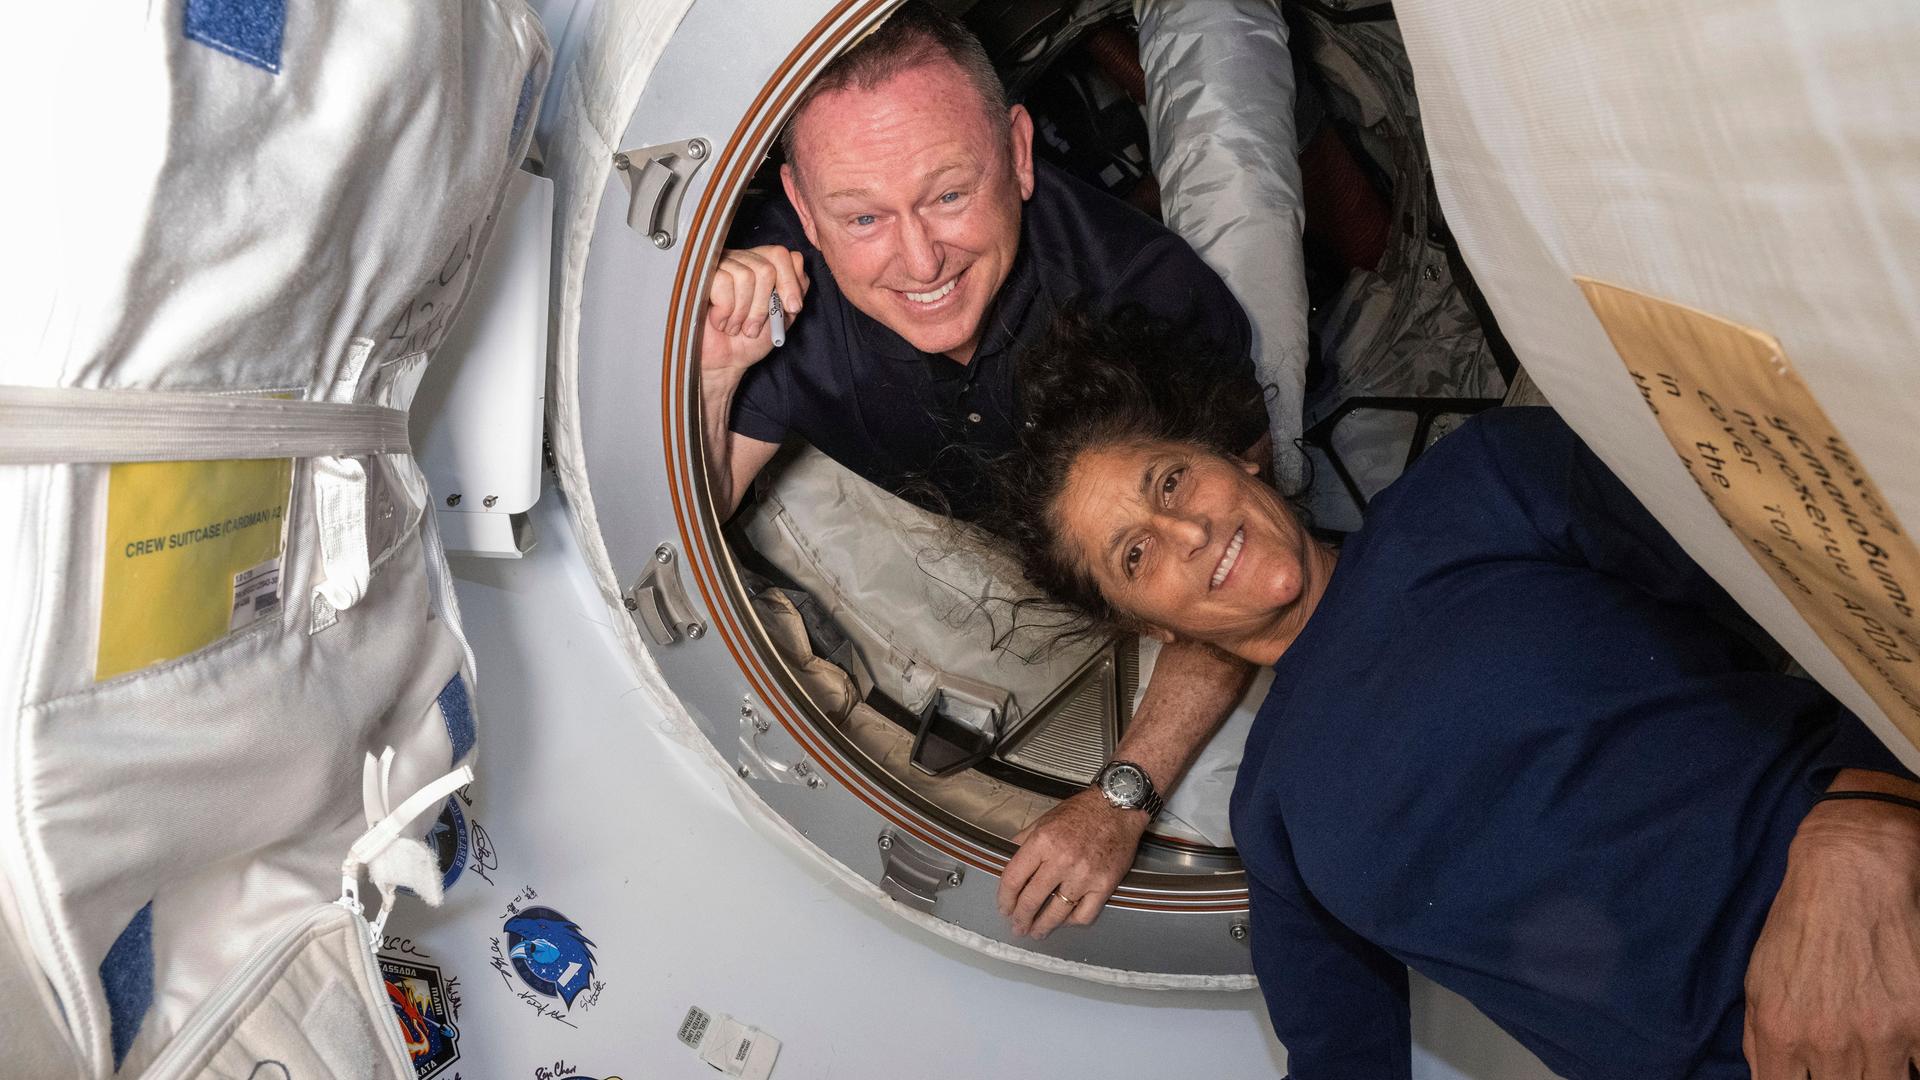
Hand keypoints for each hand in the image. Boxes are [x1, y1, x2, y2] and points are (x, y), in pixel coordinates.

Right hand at [702, 245, 808, 374]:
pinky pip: (723, 282)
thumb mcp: (783, 316)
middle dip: (763, 306)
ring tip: (736, 326)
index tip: (792, 308)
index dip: (790, 282)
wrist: (725, 361)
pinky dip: (725, 310)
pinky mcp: (701, 276)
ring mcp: (720, 266)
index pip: (781, 254)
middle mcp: (741, 261)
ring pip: (745, 276)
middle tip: (753, 327)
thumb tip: (798, 262)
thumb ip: (795, 290)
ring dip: (743, 312)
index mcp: (761, 266)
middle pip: (766, 268)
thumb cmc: (750, 339)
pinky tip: (720, 321)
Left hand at [996, 788, 1147, 939]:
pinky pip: (1084, 914)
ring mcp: (1084, 875)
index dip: (1004, 899)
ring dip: (1043, 926)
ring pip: (1056, 913)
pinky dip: (1071, 922)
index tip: (1004, 908)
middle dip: (1020, 918)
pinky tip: (1064, 921)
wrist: (1118, 807)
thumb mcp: (1044, 820)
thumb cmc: (1081, 812)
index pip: (1013, 879)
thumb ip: (1024, 841)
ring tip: (1037, 931)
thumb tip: (1008, 859)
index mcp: (1042, 842)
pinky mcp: (1104, 885)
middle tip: (1017, 927)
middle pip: (1031, 900)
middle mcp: (1061, 861)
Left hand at [1743, 796, 1919, 1079]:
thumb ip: (1760, 1039)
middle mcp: (1829, 1040)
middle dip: (1840, 1077)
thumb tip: (1768, 1077)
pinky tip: (1900, 1048)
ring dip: (1876, 1072)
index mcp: (1781, 1031)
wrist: (1851, 870)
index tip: (1808, 1076)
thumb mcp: (1759, 978)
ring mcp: (1881, 1034)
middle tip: (1843, 1064)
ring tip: (1873, 1051)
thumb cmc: (1800, 922)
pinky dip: (1910, 1062)